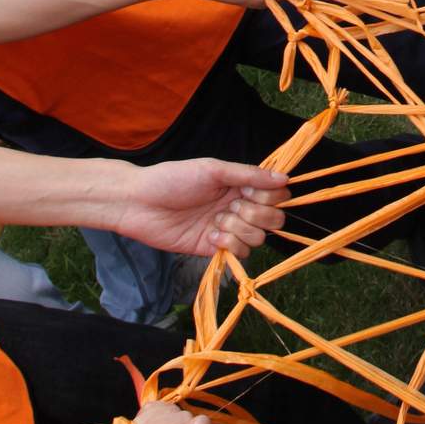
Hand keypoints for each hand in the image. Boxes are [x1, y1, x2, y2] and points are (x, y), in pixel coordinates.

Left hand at [115, 158, 289, 259]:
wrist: (139, 204)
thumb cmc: (172, 179)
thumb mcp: (213, 170)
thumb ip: (248, 174)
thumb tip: (285, 178)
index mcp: (239, 185)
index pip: (275, 195)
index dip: (271, 197)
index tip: (250, 191)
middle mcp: (237, 206)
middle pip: (272, 219)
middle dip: (258, 215)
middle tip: (233, 206)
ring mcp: (227, 229)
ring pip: (257, 238)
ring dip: (240, 229)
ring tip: (216, 220)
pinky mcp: (214, 248)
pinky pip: (240, 253)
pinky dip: (230, 245)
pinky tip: (211, 234)